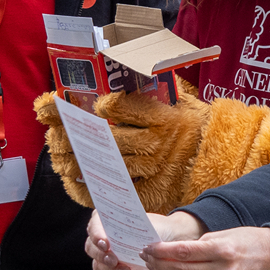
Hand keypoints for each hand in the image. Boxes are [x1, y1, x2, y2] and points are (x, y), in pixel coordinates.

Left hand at [37, 84, 208, 214]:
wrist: (214, 154)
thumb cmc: (189, 119)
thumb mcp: (176, 95)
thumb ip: (148, 85)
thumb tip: (114, 78)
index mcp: (163, 115)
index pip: (120, 107)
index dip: (96, 106)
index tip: (82, 105)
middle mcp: (157, 142)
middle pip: (107, 139)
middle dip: (76, 136)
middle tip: (55, 134)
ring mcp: (153, 168)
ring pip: (108, 165)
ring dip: (78, 162)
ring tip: (59, 156)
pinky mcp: (150, 191)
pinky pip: (115, 191)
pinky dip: (91, 189)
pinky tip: (74, 182)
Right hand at [85, 210, 204, 269]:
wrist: (170, 242)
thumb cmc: (156, 228)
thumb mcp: (148, 223)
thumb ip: (137, 227)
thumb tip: (133, 234)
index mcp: (108, 222)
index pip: (94, 226)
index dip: (96, 234)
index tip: (105, 243)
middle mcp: (105, 240)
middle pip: (91, 249)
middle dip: (100, 255)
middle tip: (113, 259)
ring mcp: (110, 257)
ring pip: (98, 265)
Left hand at [142, 226, 269, 269]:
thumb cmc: (247, 240)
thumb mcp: (224, 233)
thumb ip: (198, 244)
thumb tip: (171, 251)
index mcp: (223, 251)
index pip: (183, 252)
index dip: (162, 251)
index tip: (149, 247)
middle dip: (160, 263)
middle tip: (146, 256)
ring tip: (155, 266)